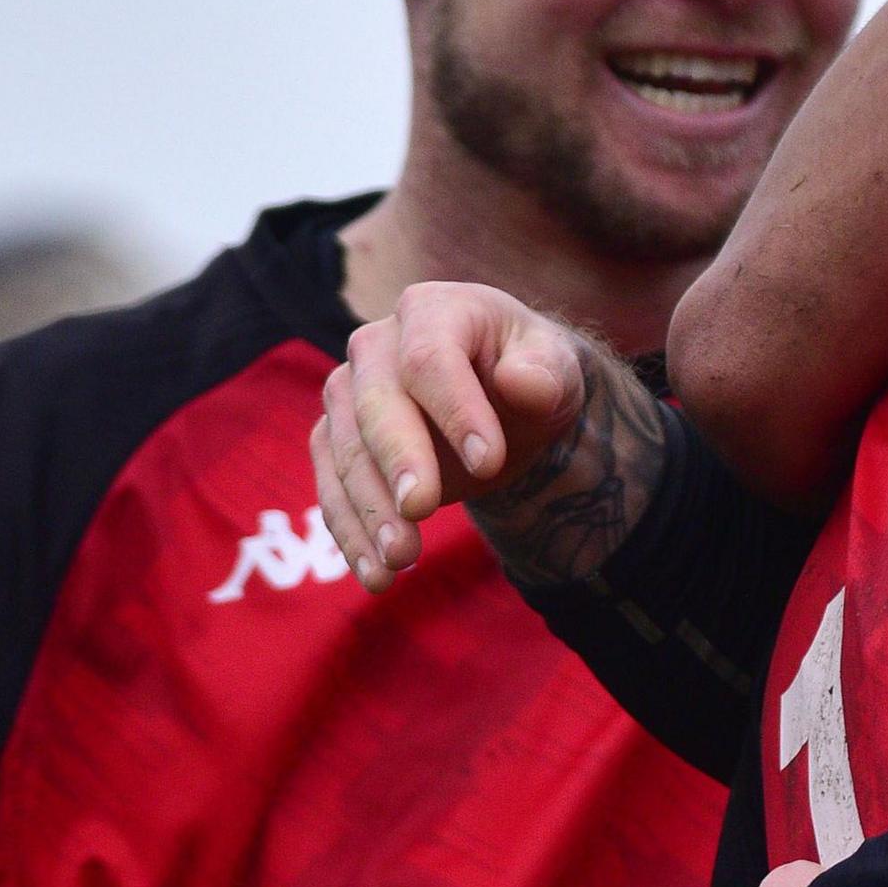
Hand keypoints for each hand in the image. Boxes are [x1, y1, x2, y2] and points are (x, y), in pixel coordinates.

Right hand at [312, 282, 599, 588]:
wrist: (505, 406)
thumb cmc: (530, 375)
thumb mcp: (555, 371)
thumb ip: (544, 374)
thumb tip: (522, 382)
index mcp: (433, 310)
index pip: (431, 358)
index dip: (455, 410)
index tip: (489, 463)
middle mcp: (376, 346)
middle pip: (376, 403)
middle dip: (398, 461)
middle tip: (422, 512)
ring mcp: (348, 393)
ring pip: (345, 451)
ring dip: (369, 509)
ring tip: (400, 562)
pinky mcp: (336, 440)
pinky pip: (332, 486)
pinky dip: (350, 533)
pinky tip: (376, 576)